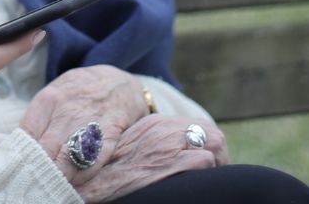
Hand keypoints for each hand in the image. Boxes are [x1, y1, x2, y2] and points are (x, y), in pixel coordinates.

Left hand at [20, 66, 148, 176]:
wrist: (116, 82)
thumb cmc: (78, 91)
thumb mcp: (55, 92)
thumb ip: (39, 117)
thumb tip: (19, 143)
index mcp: (48, 100)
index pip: (28, 134)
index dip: (22, 154)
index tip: (19, 166)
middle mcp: (66, 112)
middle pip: (45, 150)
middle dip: (37, 168)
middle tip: (31, 181)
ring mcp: (87, 124)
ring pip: (66, 161)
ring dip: (57, 176)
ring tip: (50, 186)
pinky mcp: (108, 136)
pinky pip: (91, 163)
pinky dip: (81, 178)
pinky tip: (73, 184)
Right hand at [74, 115, 228, 201]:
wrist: (88, 178)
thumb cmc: (107, 169)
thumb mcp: (130, 148)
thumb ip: (150, 143)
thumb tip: (168, 154)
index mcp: (154, 124)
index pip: (198, 126)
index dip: (207, 146)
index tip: (205, 163)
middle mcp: (164, 131)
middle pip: (212, 133)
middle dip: (220, 154)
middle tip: (214, 174)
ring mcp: (168, 147)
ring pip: (214, 145)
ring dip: (217, 164)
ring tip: (206, 180)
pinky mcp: (170, 164)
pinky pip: (204, 162)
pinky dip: (206, 172)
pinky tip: (195, 183)